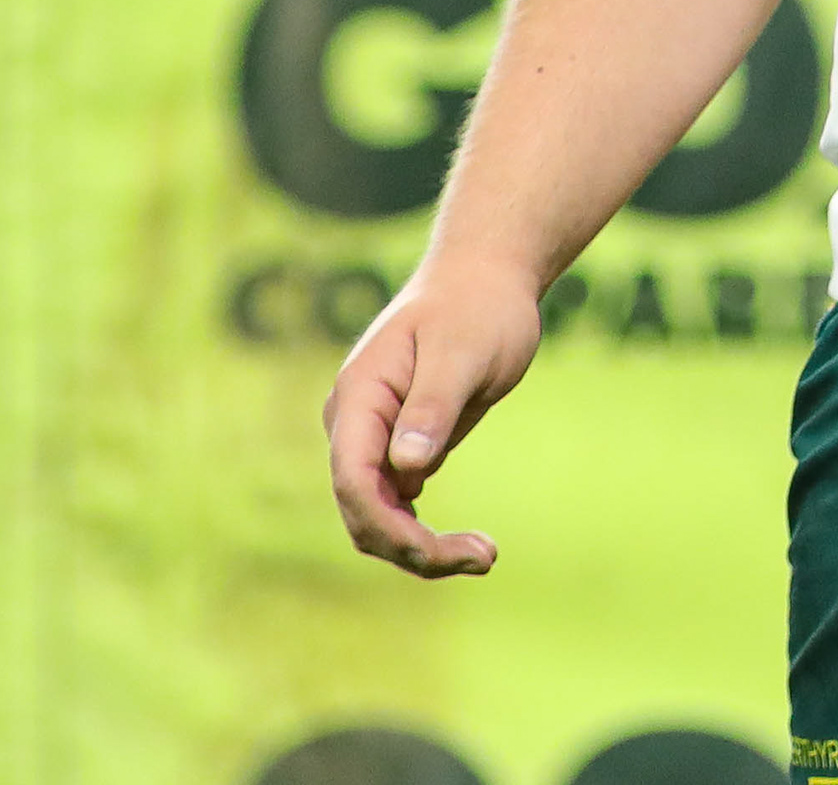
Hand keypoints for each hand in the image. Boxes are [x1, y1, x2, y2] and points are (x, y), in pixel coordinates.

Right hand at [322, 253, 543, 576]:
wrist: (486, 278)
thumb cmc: (477, 307)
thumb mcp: (462, 352)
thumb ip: (433, 406)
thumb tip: (405, 467)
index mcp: (359, 396)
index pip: (352, 480)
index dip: (388, 526)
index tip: (441, 552)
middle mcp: (354, 422)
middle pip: (361, 510)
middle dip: (412, 548)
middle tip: (485, 558)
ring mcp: (372, 437)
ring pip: (376, 516)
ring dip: (420, 548)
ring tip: (485, 555)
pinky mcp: (397, 447)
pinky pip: (396, 505)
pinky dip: (424, 532)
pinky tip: (470, 544)